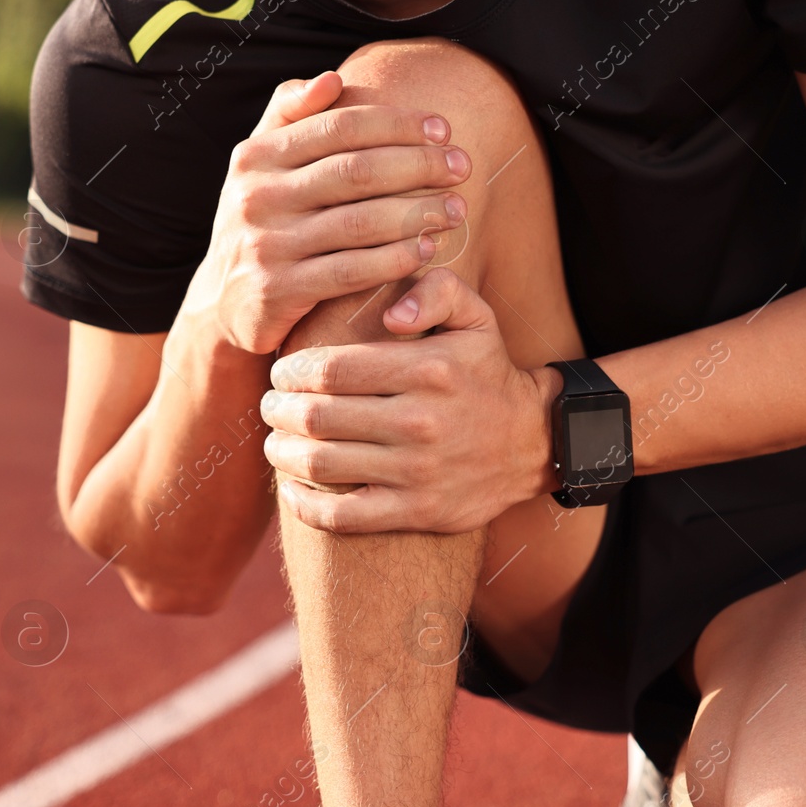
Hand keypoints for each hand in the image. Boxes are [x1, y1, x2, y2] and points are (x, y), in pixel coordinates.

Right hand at [180, 71, 471, 354]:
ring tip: (456, 210)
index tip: (443, 130)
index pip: (339, 127)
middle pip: (356, 172)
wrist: (224, 302)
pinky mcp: (279, 292)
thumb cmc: (263, 222)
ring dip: (418, 214)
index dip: (398, 124)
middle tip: (462, 167)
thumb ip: (289, 115)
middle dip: (419, 165)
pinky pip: (351, 271)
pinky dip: (395, 259)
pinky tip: (426, 250)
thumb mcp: (260, 165)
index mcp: (256, 156)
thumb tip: (331, 79)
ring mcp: (267, 246)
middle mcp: (258, 197)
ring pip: (360, 222)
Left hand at [261, 269, 558, 533]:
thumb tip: (391, 312)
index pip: (331, 369)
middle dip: (278, 410)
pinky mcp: (416, 511)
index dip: (291, 371)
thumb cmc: (487, 373)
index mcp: (428, 369)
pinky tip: (290, 488)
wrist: (534, 442)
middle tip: (271, 406)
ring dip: (282, 452)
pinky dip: (304, 506)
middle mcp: (421, 422)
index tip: (282, 372)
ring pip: (320, 464)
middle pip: (317, 416)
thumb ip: (436, 290)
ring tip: (275, 440)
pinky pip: (342, 517)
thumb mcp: (476, 317)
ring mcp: (417, 472)